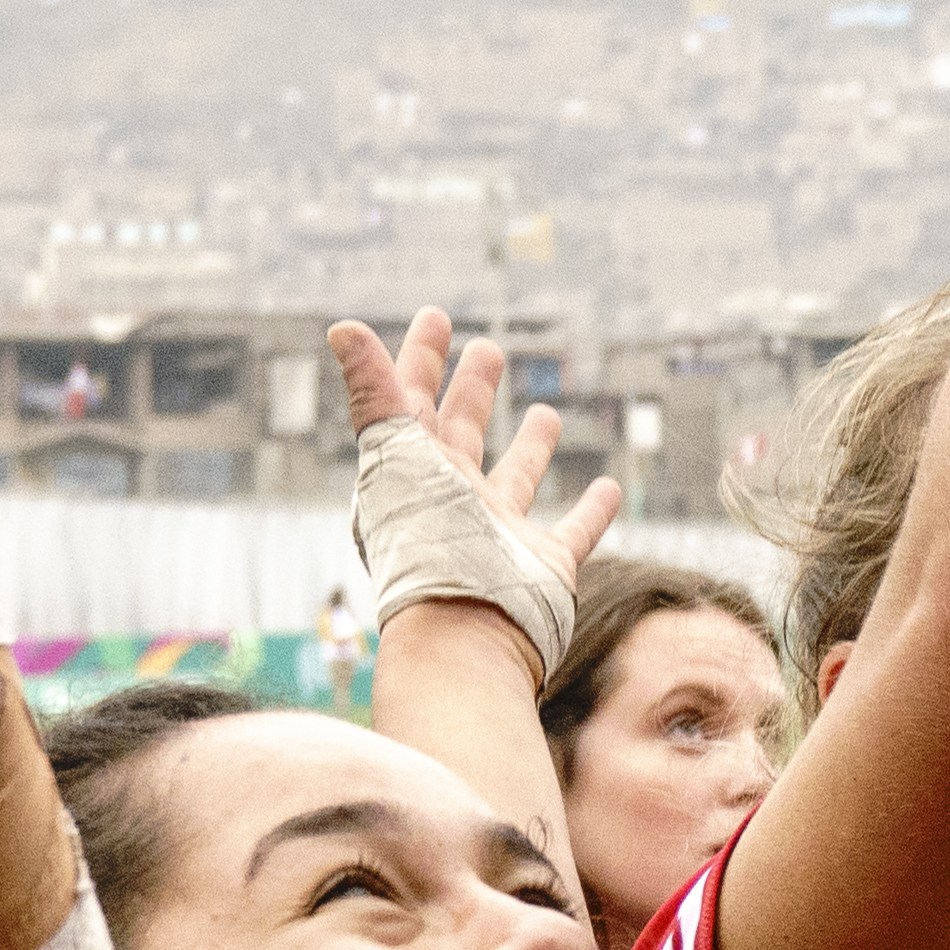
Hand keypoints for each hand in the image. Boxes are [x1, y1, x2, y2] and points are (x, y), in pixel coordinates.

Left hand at [330, 309, 623, 580]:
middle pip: (460, 434)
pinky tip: (609, 488)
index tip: (437, 317)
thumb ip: (371, 392)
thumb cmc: (425, 544)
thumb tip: (340, 328)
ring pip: (516, 479)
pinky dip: (593, 511)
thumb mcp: (396, 455)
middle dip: (471, 391)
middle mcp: (453, 499)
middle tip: (487, 350)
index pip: (411, 403)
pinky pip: (573, 531)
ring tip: (545, 415)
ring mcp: (500, 533)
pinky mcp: (545, 564)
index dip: (420, 359)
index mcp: (414, 472)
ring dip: (529, 447)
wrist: (467, 632)